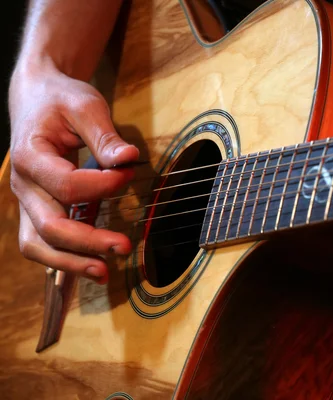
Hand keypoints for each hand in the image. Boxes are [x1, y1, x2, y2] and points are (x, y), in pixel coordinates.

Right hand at [9, 62, 138, 282]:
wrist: (36, 98)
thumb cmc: (61, 100)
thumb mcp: (85, 106)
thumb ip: (105, 136)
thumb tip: (129, 159)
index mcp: (30, 156)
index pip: (67, 185)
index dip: (102, 186)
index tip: (129, 174)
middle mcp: (24, 185)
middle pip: (50, 226)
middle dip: (88, 241)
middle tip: (124, 247)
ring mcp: (28, 201)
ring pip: (38, 244)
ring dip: (71, 262)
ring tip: (105, 273)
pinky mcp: (38, 209)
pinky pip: (44, 242)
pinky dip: (65, 258)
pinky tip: (94, 265)